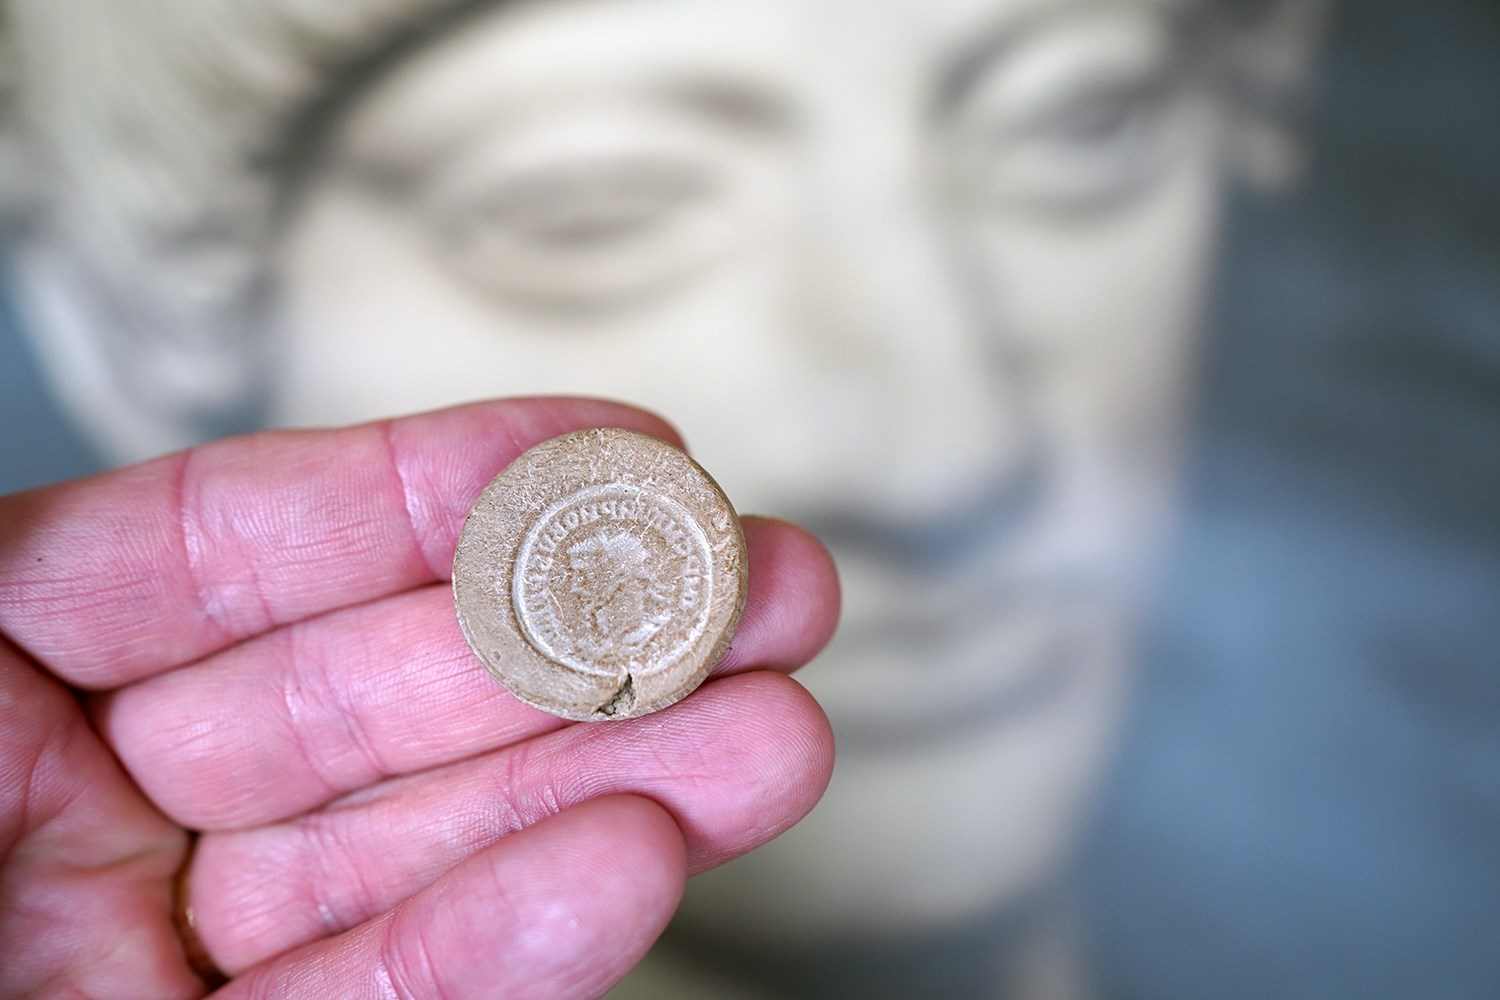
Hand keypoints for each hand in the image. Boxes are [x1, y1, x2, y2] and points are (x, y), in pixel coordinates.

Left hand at [0, 399, 838, 998]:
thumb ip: (19, 600)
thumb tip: (188, 500)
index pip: (235, 557)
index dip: (432, 492)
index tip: (606, 454)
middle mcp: (83, 827)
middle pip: (379, 703)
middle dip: (588, 637)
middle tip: (764, 588)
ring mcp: (162, 969)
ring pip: (423, 860)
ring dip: (618, 784)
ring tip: (778, 726)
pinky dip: (520, 942)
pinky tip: (640, 856)